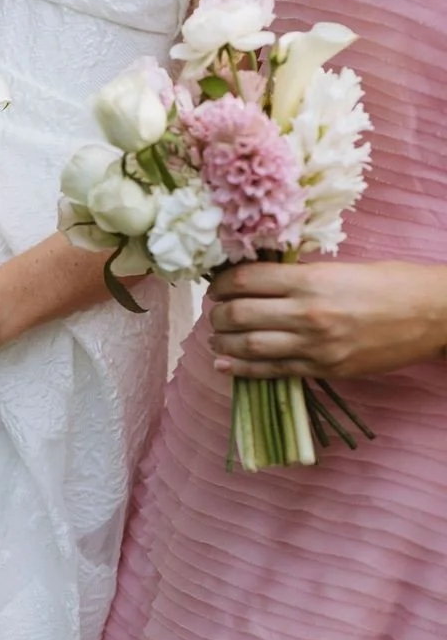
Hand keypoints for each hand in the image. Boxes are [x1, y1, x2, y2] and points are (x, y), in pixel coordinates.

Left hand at [209, 260, 446, 379]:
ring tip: (216, 337)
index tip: (216, 285)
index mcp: (310, 279)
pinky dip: (241, 369)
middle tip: (215, 311)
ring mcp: (314, 345)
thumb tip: (259, 280)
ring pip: (248, 346)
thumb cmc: (390, 284)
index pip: (246, 280)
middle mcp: (307, 313)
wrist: (433, 315)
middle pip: (239, 314)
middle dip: (218, 313)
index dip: (222, 283)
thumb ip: (299, 277)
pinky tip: (224, 365)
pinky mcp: (323, 369)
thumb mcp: (340, 268)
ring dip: (223, 342)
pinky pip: (271, 371)